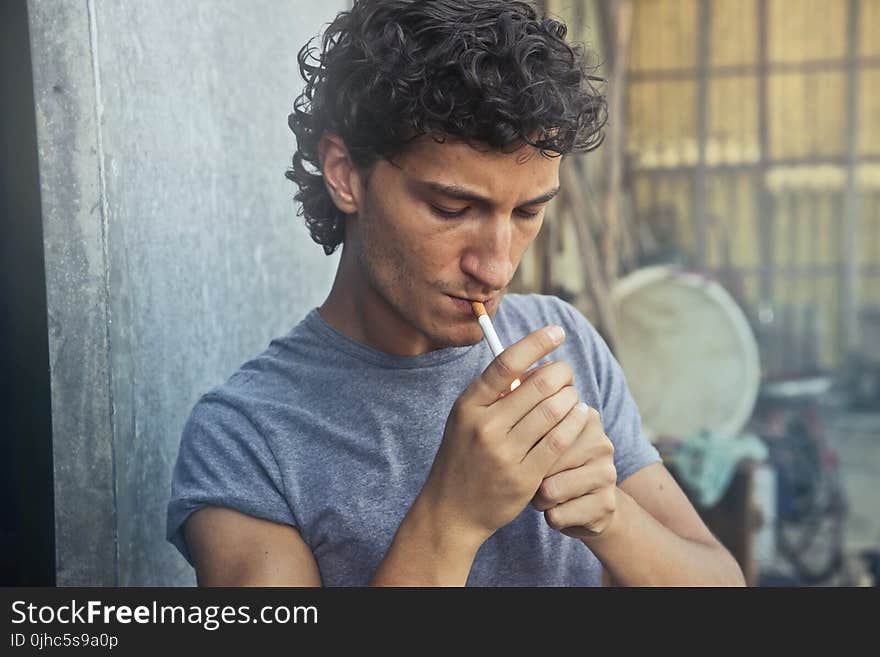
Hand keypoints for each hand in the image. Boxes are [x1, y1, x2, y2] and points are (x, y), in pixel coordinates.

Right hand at [419, 324, 588, 547]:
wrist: (452, 510)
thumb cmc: (464, 455)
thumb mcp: (466, 419)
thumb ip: (494, 393)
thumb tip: (534, 361)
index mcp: (468, 405)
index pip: (507, 363)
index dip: (537, 342)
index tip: (557, 331)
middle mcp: (484, 426)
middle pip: (539, 385)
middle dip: (562, 373)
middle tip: (567, 373)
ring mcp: (504, 453)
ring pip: (554, 411)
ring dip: (571, 397)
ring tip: (573, 396)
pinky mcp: (524, 477)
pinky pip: (560, 441)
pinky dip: (575, 423)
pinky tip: (579, 415)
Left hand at [531, 405, 617, 539]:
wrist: (591, 505)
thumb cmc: (555, 467)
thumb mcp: (544, 442)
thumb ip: (530, 426)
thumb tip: (512, 427)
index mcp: (584, 417)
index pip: (539, 431)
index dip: (525, 449)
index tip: (527, 453)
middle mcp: (600, 443)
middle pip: (543, 461)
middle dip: (531, 476)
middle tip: (537, 479)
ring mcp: (607, 474)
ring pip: (550, 491)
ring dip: (540, 500)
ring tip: (548, 495)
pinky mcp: (606, 505)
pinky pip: (557, 515)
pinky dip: (551, 518)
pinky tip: (561, 511)